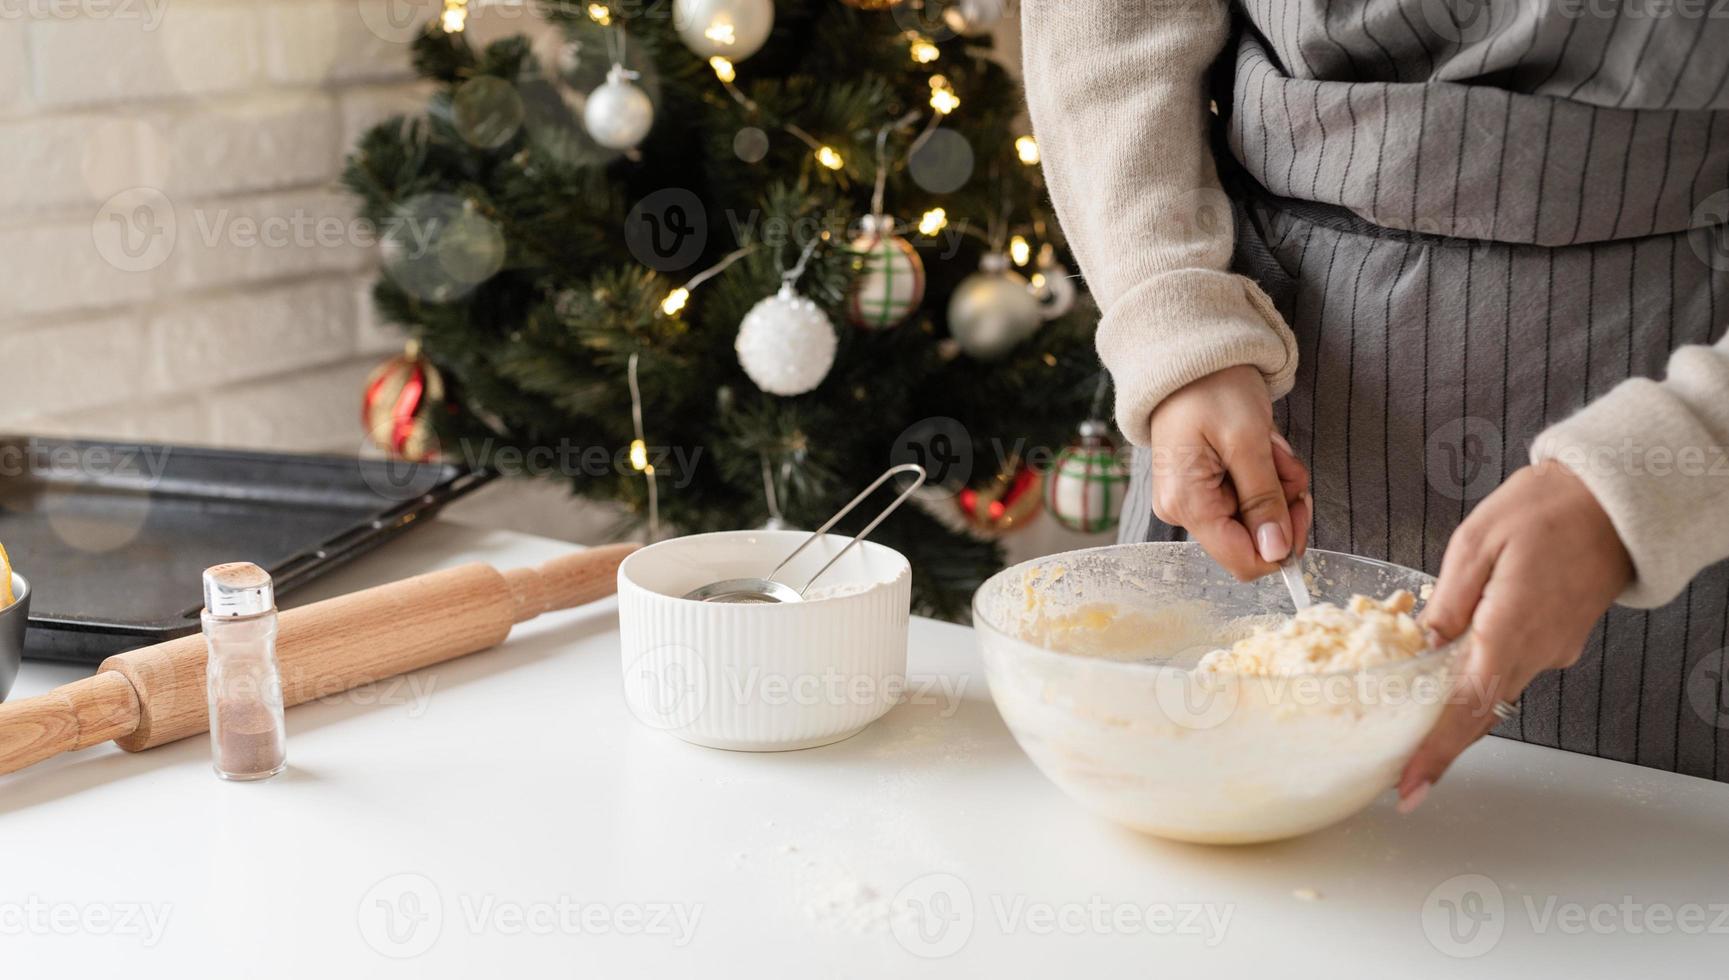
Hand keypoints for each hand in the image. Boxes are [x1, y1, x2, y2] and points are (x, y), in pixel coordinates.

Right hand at [1147, 365, 1310, 579]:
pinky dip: (1266, 474)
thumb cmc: (1212, 389)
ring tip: (1269, 445)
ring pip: (1257, 517)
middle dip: (1281, 500)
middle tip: (1283, 460)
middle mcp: (1184, 511)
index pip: (1243, 560)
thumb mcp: (1248, 442)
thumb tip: (1277, 553)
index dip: (1282, 543)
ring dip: (1277, 482)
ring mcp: (1194, 501)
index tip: (1301, 502)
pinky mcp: (1203, 489)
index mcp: (1188, 504)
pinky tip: (1260, 446)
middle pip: (1254, 538)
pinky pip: (1248, 498)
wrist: (1191, 358)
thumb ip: (1264, 500)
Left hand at [1398, 462, 1632, 810]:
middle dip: (1437, 748)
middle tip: (1400, 778)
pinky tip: (1448, 677)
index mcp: (1510, 630)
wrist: (1617, 500)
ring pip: (1493, 696)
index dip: (1433, 752)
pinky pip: (1510, 672)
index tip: (1408, 787)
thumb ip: (1447, 601)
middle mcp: (1536, 652)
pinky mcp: (1558, 640)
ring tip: (1411, 731)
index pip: (1465, 709)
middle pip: (1477, 714)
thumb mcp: (1476, 543)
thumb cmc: (1548, 508)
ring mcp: (1552, 649)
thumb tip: (1422, 645)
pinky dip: (1478, 682)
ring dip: (1455, 717)